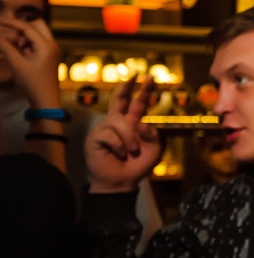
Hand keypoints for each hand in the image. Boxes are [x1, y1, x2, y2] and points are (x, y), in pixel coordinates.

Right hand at [0, 15, 61, 108]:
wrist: (46, 101)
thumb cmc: (32, 84)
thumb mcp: (16, 64)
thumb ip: (6, 47)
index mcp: (47, 46)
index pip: (27, 27)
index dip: (11, 22)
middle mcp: (52, 45)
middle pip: (37, 25)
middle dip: (22, 28)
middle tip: (13, 41)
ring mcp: (52, 50)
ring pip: (37, 34)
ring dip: (24, 37)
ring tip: (17, 51)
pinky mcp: (49, 56)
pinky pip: (37, 43)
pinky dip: (27, 44)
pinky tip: (21, 55)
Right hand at [86, 75, 162, 193]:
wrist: (122, 182)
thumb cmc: (137, 165)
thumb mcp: (154, 150)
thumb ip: (154, 135)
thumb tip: (142, 123)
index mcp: (132, 123)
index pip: (137, 103)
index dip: (144, 90)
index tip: (149, 77)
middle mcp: (117, 122)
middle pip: (118, 98)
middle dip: (126, 86)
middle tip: (134, 76)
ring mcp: (104, 128)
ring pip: (119, 122)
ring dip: (130, 138)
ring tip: (131, 151)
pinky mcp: (94, 138)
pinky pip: (110, 135)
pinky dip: (119, 147)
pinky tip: (118, 154)